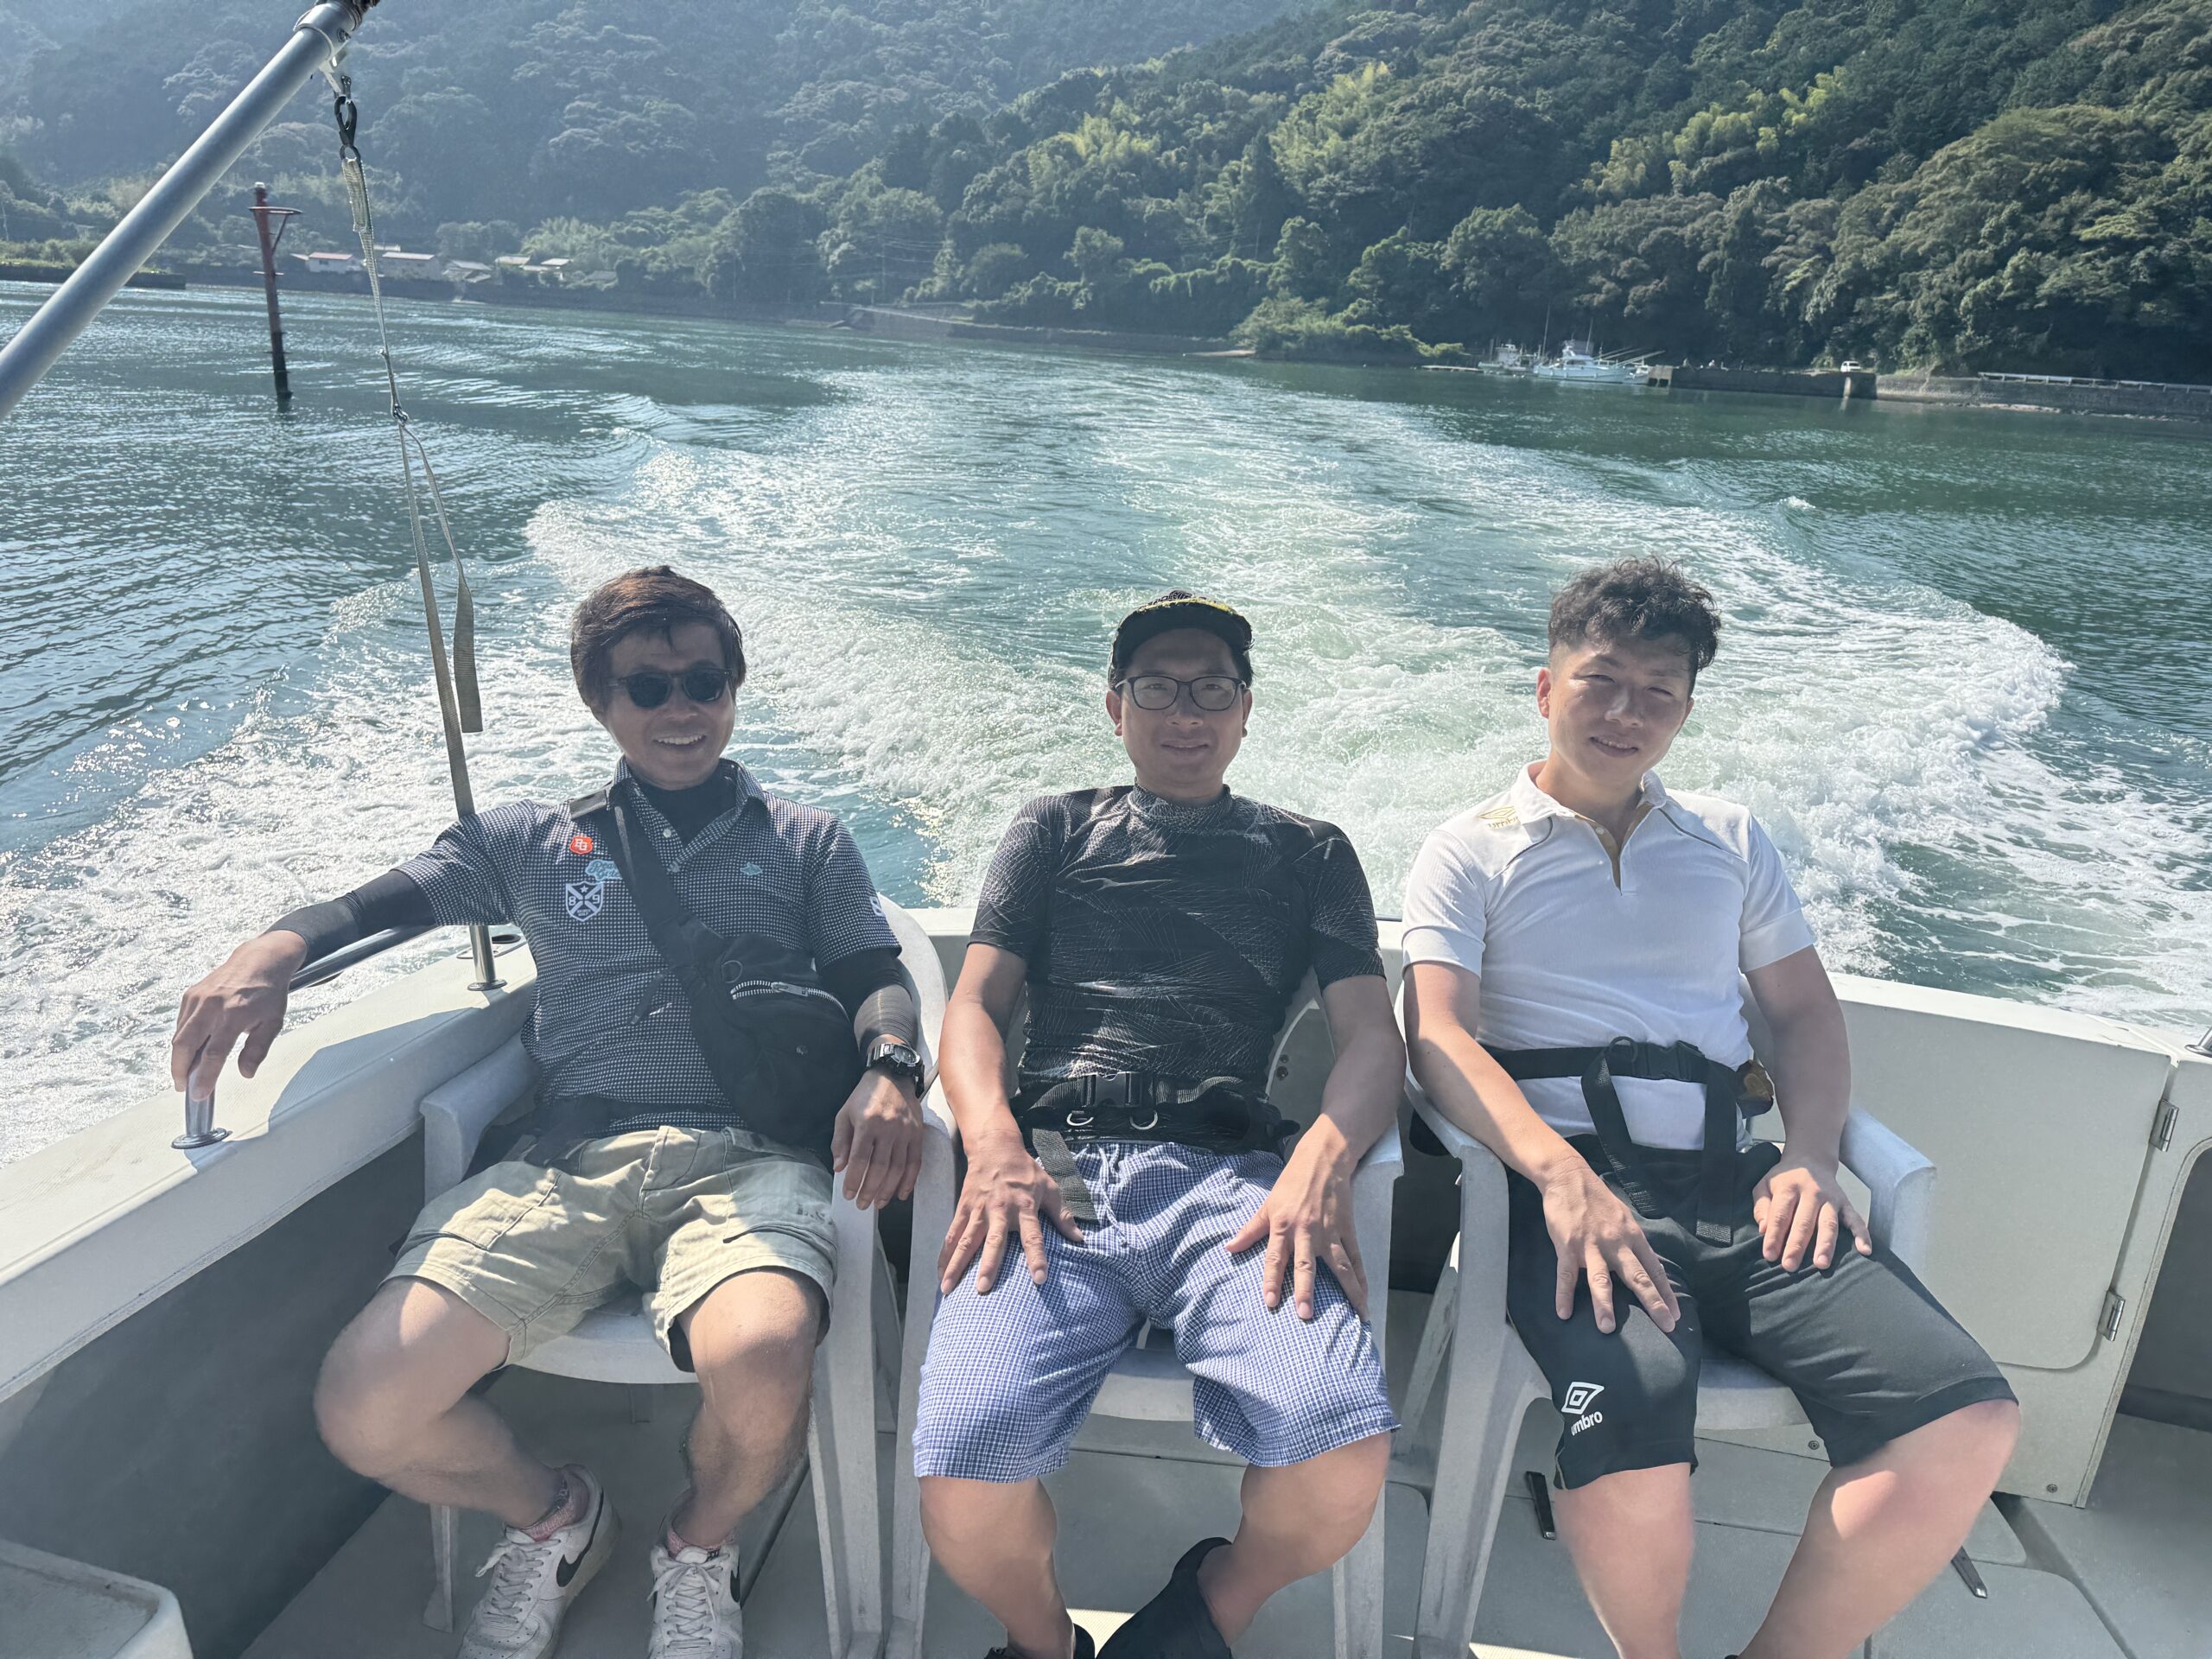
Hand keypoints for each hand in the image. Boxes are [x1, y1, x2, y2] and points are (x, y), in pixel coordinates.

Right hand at [170, 931, 307, 1098]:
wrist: (259, 960)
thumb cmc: (268, 992)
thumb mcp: (273, 1022)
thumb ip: (258, 1050)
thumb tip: (246, 1073)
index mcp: (235, 1014)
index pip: (214, 1053)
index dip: (204, 1076)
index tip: (199, 1094)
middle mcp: (212, 1005)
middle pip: (185, 1045)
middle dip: (179, 1071)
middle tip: (184, 1088)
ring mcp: (198, 998)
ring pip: (179, 1035)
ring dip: (178, 1058)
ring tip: (185, 1074)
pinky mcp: (190, 994)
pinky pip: (181, 1023)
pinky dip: (182, 1040)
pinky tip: (190, 1050)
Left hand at [829, 1068, 922, 1210]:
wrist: (893, 1076)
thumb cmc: (865, 1096)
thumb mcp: (844, 1114)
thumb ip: (841, 1141)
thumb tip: (840, 1168)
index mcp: (868, 1123)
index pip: (860, 1159)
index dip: (854, 1180)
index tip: (848, 1194)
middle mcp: (889, 1128)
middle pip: (880, 1168)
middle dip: (870, 1190)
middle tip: (862, 1204)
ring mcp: (906, 1132)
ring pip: (899, 1168)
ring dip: (888, 1189)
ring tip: (878, 1203)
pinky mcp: (918, 1134)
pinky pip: (915, 1162)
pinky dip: (909, 1181)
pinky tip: (901, 1194)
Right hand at [937, 1129, 1079, 1294]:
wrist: (995, 1148)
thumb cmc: (1026, 1171)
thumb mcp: (1050, 1187)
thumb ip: (1064, 1215)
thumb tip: (1081, 1239)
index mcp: (1025, 1207)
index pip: (1033, 1236)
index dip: (1037, 1257)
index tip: (1040, 1278)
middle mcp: (1000, 1210)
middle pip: (993, 1240)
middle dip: (988, 1264)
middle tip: (983, 1287)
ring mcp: (978, 1211)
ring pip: (966, 1240)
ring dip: (957, 1265)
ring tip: (949, 1288)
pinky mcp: (963, 1209)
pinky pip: (952, 1234)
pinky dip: (945, 1254)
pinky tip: (940, 1274)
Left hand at [1224, 1137, 1365, 1319]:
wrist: (1323, 1160)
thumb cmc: (1291, 1183)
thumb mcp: (1267, 1205)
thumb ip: (1249, 1230)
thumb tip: (1228, 1249)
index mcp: (1283, 1226)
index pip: (1275, 1258)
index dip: (1272, 1280)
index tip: (1270, 1303)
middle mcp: (1307, 1232)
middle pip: (1306, 1265)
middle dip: (1306, 1290)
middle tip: (1305, 1314)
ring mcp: (1330, 1232)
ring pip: (1340, 1266)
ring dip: (1348, 1291)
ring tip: (1355, 1314)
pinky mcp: (1347, 1229)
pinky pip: (1355, 1258)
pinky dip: (1361, 1278)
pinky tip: (1365, 1296)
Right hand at [1536, 1156, 1681, 1334]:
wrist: (1568, 1177)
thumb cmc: (1597, 1199)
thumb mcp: (1623, 1217)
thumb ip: (1631, 1241)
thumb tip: (1643, 1262)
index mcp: (1632, 1236)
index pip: (1653, 1269)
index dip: (1665, 1293)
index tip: (1674, 1315)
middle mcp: (1616, 1243)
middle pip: (1637, 1276)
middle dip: (1653, 1303)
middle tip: (1665, 1326)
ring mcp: (1591, 1246)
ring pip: (1601, 1280)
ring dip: (1604, 1305)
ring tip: (1607, 1328)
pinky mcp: (1567, 1246)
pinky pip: (1566, 1275)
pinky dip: (1564, 1295)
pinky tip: (1564, 1313)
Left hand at [1753, 1153, 1872, 1270]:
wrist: (1811, 1158)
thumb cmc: (1785, 1179)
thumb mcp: (1765, 1184)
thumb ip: (1762, 1206)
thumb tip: (1763, 1230)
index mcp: (1789, 1188)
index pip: (1780, 1215)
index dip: (1774, 1236)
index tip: (1769, 1256)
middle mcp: (1812, 1192)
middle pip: (1804, 1222)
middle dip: (1797, 1246)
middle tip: (1790, 1266)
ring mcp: (1831, 1198)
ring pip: (1829, 1223)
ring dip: (1826, 1244)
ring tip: (1821, 1264)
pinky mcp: (1846, 1203)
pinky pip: (1856, 1219)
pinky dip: (1862, 1234)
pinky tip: (1865, 1251)